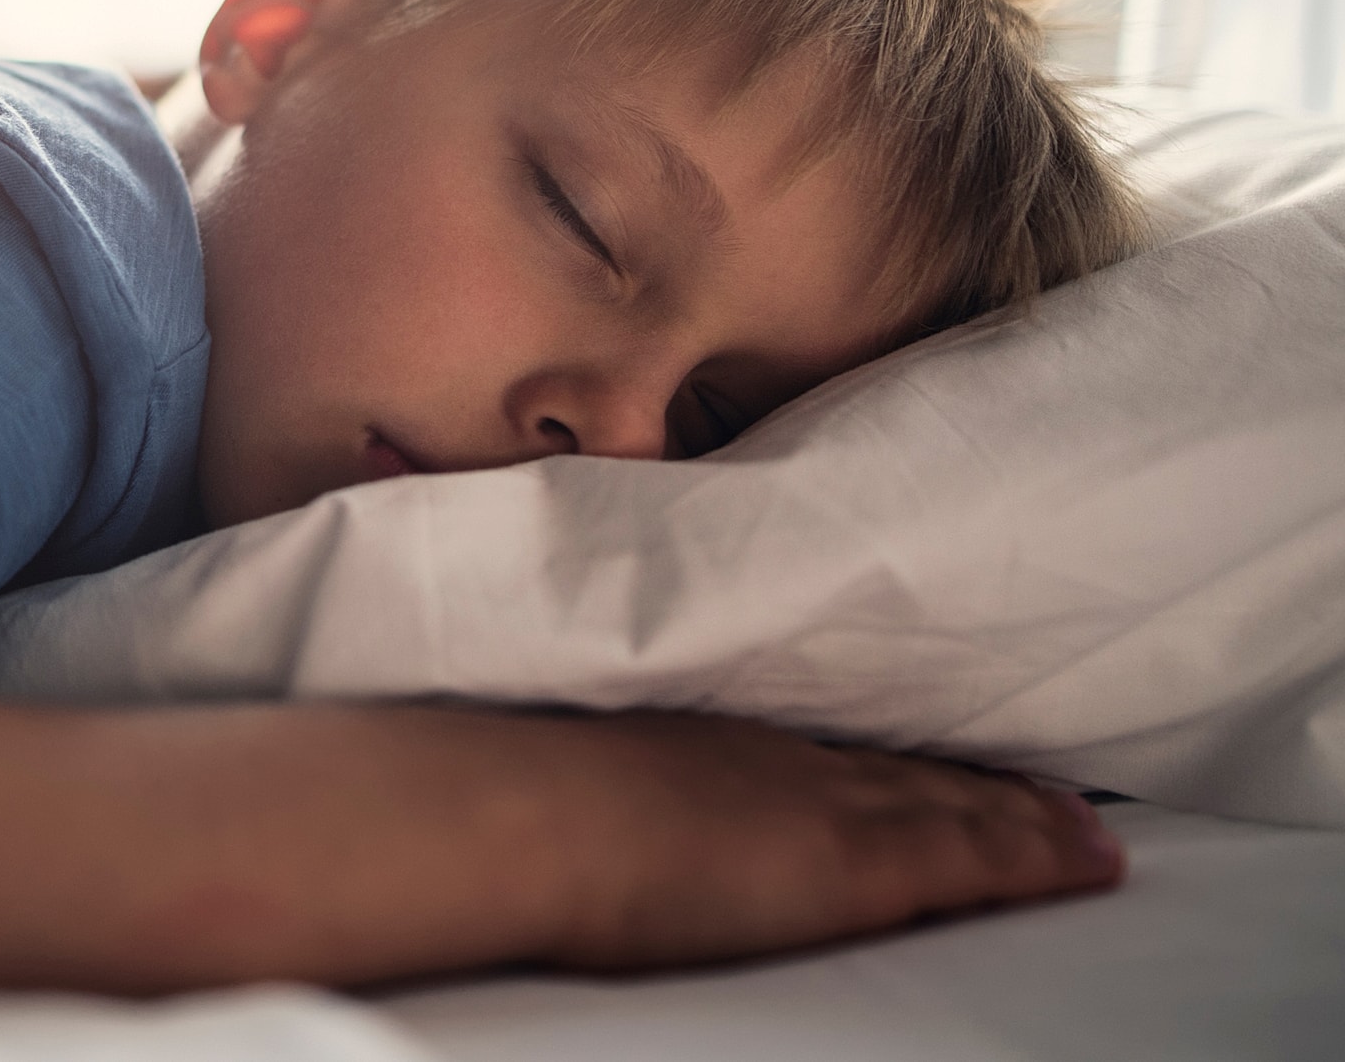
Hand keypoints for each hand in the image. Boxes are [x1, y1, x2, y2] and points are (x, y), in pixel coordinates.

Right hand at [522, 712, 1121, 968]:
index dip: (891, 765)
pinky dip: (1044, 856)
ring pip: (957, 804)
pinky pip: (982, 855)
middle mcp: (782, 759)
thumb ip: (595, 795)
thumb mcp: (564, 782)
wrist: (524, 817)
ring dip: (1025, 815)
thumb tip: (566, 816)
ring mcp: (829, 803)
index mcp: (710, 744)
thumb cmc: (515, 806)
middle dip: (977, 784)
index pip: (825, 757)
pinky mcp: (865, 861)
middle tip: (1048, 793)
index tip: (934, 770)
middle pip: (903, 771)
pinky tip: (1091, 863)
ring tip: (1085, 829)